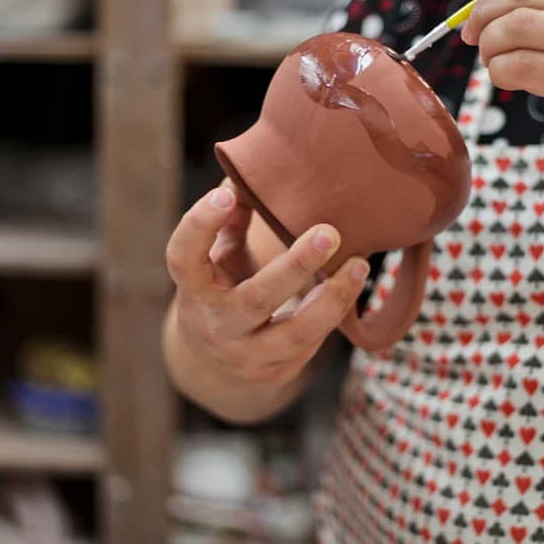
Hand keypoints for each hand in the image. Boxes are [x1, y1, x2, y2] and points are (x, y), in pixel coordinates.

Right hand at [165, 183, 369, 386]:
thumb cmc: (222, 289)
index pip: (184, 258)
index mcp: (193, 290)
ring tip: (360, 265)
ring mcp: (245, 356)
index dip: (200, 225)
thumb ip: (233, 218)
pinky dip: (333, 313)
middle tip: (330, 233)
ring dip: (333, 298)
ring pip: (296, 332)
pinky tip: (349, 286)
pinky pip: (312, 344)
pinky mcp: (275, 372)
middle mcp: (216, 326)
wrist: (214, 363)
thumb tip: (247, 171)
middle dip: (296, 266)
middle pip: (256, 299)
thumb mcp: (219, 256)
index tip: (226, 193)